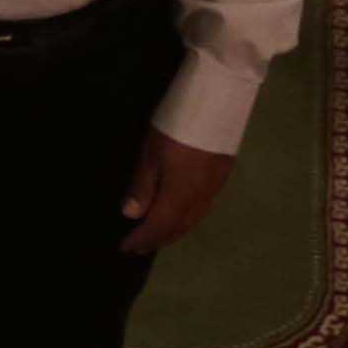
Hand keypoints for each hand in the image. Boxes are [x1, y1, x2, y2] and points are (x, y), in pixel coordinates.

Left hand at [118, 131, 235, 253]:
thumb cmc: (177, 125)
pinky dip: (188, 217)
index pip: (159, 227)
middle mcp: (201, 198)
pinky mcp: (223, 175)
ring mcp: (215, 187)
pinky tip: (181, 212)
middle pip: (179, 227)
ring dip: (174, 231)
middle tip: (140, 246)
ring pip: (194, 219)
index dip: (142, 239)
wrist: (219, 100)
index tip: (125, 247)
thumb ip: (142, 186)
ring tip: (159, 234)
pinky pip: (203, 207)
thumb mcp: (151, 153)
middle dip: (158, 239)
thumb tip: (132, 216)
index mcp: (181, 196)